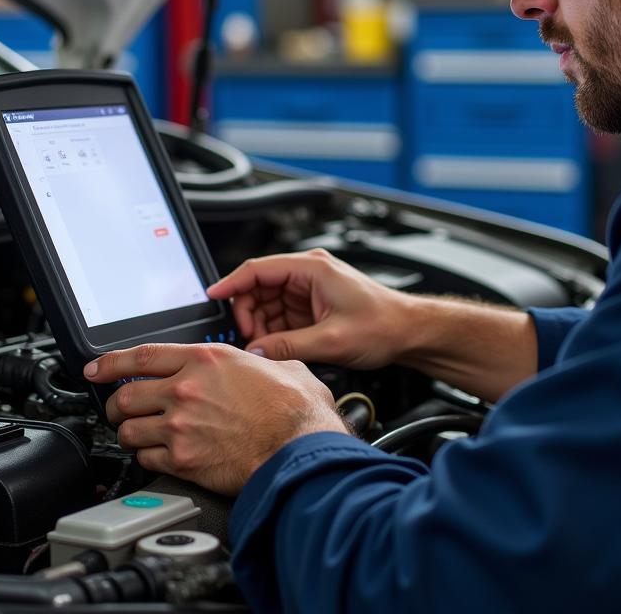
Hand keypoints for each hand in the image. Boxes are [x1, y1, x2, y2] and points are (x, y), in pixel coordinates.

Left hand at [84, 342, 346, 494]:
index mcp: (207, 360)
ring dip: (129, 433)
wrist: (298, 448)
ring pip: (128, 430)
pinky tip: (159, 456)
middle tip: (119, 409)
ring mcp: (180, 426)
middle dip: (115, 404)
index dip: (110, 361)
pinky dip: (147, 458)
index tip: (96, 367)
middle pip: (124, 395)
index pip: (142, 356)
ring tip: (138, 435)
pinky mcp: (182, 460)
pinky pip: (145, 459)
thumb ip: (257, 361)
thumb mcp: (280, 366)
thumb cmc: (295, 410)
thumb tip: (259, 361)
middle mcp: (186, 390)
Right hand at [208, 248, 408, 367]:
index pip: (258, 269)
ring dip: (261, 324)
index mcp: (312, 268)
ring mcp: (310, 289)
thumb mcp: (331, 340)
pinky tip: (276, 346)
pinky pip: (281, 314)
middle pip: (259, 286)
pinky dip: (274, 330)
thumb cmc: (383, 325)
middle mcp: (309, 273)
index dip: (231, 283)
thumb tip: (256, 352)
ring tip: (264, 347)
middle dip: (248, 312)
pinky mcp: (313, 305)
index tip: (212, 298)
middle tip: (247, 339)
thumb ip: (288, 346)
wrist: (409, 332)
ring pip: (268, 302)